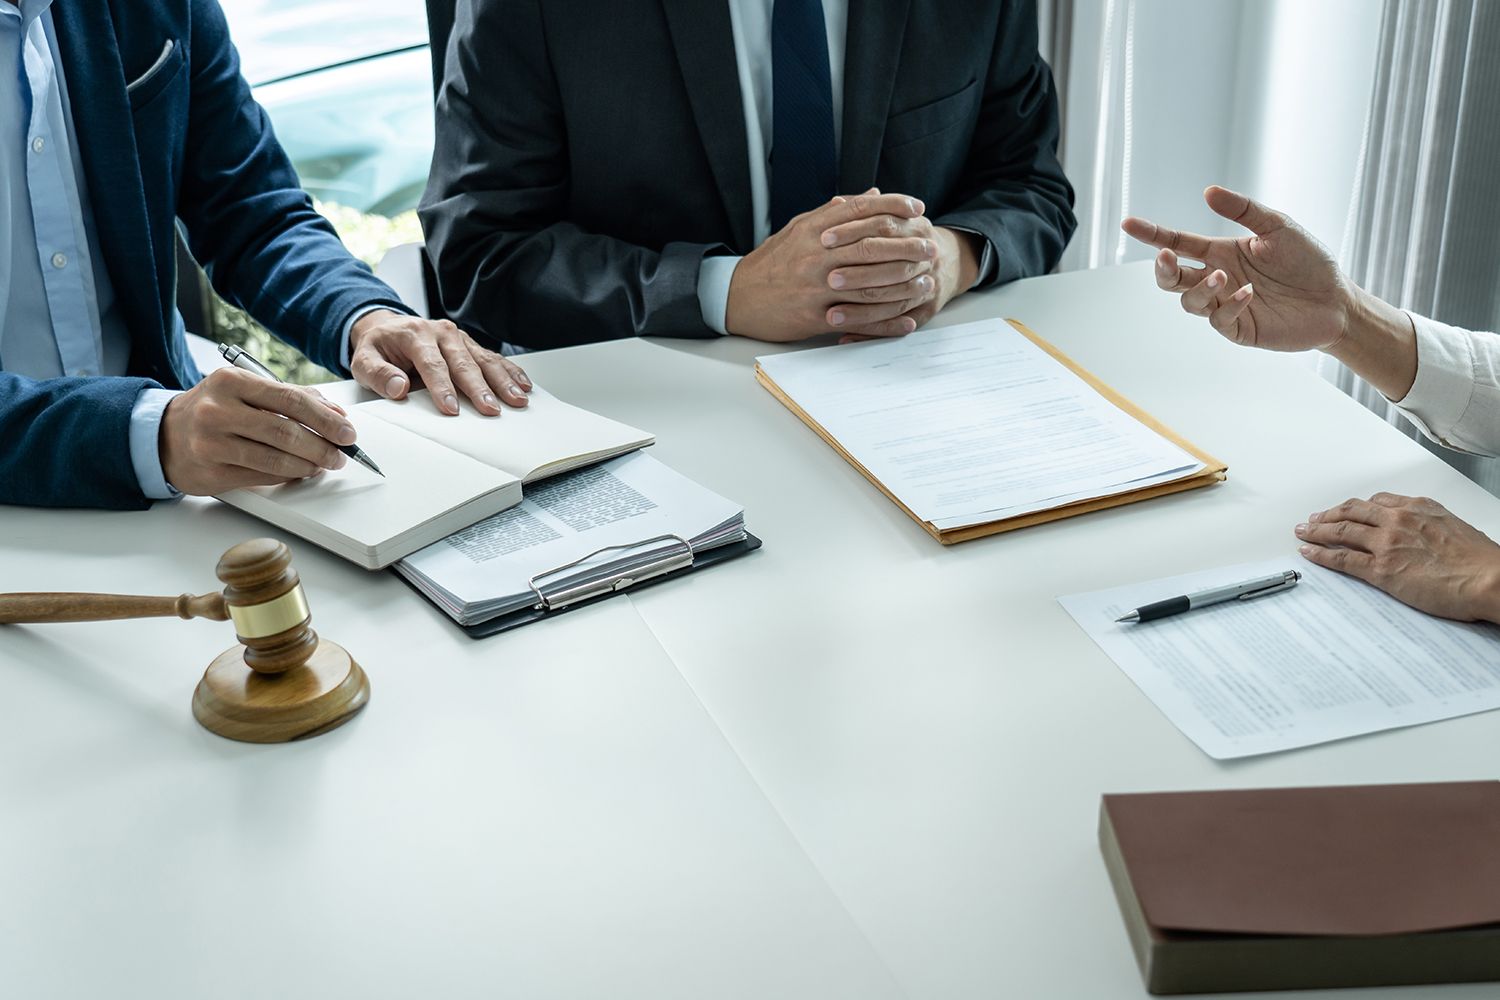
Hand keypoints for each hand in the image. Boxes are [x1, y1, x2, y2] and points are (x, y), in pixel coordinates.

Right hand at [160, 368, 356, 494]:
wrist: (163, 435)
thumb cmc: (213, 410)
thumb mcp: (245, 390)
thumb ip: (291, 397)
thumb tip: (336, 414)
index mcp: (231, 382)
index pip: (291, 399)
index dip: (326, 418)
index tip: (347, 432)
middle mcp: (217, 410)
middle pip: (286, 432)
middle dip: (323, 446)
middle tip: (341, 454)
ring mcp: (211, 443)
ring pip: (275, 458)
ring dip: (309, 465)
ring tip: (324, 464)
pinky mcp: (211, 472)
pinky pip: (261, 476)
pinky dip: (288, 475)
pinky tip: (300, 471)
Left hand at [349, 310, 531, 415]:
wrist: (387, 328)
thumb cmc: (379, 348)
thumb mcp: (363, 361)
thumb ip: (378, 375)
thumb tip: (398, 387)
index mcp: (415, 335)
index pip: (432, 364)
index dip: (442, 387)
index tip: (451, 408)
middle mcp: (441, 333)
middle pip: (464, 362)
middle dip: (480, 388)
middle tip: (491, 409)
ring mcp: (459, 338)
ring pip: (484, 360)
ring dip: (502, 381)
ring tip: (516, 399)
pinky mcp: (470, 345)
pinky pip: (493, 358)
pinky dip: (510, 372)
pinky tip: (524, 385)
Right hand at [725, 192, 932, 342]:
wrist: (737, 297)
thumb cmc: (772, 262)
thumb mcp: (800, 228)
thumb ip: (836, 211)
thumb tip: (872, 194)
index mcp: (813, 229)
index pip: (860, 210)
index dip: (893, 206)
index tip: (917, 208)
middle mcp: (816, 255)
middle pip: (871, 246)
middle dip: (906, 245)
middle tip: (930, 245)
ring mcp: (816, 288)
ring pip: (869, 284)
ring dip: (903, 284)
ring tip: (926, 281)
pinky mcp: (814, 317)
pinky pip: (858, 320)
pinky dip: (886, 323)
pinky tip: (906, 321)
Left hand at [824, 224, 981, 343]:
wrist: (947, 261)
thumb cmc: (908, 238)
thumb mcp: (894, 217)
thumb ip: (865, 210)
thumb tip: (836, 203)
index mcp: (914, 226)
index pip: (882, 225)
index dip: (851, 231)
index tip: (824, 239)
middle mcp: (925, 254)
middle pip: (891, 264)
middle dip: (858, 273)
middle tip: (829, 279)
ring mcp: (929, 283)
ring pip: (894, 299)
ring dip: (861, 310)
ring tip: (831, 315)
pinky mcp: (927, 308)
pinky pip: (899, 323)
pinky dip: (872, 330)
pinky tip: (848, 335)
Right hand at [1121, 186, 1354, 352]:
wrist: (1337, 301)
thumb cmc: (1309, 262)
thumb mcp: (1278, 227)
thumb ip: (1243, 210)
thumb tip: (1207, 191)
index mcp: (1220, 253)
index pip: (1178, 243)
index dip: (1152, 234)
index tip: (1129, 223)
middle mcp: (1217, 279)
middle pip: (1171, 278)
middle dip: (1163, 268)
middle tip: (1166, 257)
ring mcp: (1225, 306)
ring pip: (1190, 301)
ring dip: (1200, 288)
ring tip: (1224, 277)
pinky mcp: (1239, 329)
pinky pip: (1219, 319)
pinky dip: (1229, 304)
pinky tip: (1248, 293)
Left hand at [1294, 493, 1499, 621]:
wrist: (1490, 579)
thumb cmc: (1481, 560)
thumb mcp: (1455, 528)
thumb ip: (1432, 526)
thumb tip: (1426, 535)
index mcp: (1418, 508)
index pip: (1377, 502)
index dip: (1356, 506)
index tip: (1346, 509)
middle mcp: (1398, 520)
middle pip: (1352, 512)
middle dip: (1329, 514)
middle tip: (1315, 517)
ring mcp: (1387, 544)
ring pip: (1341, 531)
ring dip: (1317, 530)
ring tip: (1304, 531)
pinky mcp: (1381, 569)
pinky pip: (1342, 559)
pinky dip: (1320, 555)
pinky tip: (1309, 552)